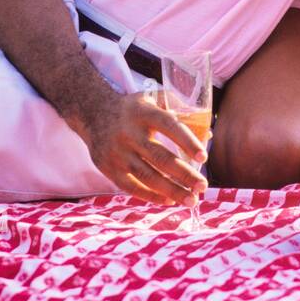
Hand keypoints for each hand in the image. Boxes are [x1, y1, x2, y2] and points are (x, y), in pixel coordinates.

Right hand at [81, 88, 208, 206]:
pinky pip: (132, 187)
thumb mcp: (152, 99)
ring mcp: (117, 152)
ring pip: (147, 176)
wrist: (92, 113)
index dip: (187, 141)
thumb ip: (178, 111)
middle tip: (202, 186)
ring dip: (172, 191)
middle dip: (184, 174)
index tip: (204, 157)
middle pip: (160, 157)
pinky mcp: (108, 168)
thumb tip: (207, 134)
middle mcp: (129, 132)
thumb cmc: (133, 109)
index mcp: (143, 112)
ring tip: (191, 200)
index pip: (168, 126)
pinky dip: (152, 196)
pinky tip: (169, 201)